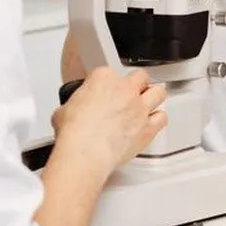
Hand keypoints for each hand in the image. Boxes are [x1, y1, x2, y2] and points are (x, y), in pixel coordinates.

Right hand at [50, 67, 167, 178]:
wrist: (85, 153)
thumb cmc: (74, 133)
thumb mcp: (63, 110)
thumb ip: (75, 103)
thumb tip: (73, 110)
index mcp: (103, 79)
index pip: (108, 72)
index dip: (105, 83)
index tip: (103, 91)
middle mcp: (126, 89)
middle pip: (139, 76)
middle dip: (135, 84)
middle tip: (129, 93)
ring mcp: (140, 107)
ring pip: (158, 92)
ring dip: (153, 96)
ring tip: (146, 103)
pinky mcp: (148, 127)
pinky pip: (162, 118)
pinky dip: (158, 119)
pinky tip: (152, 122)